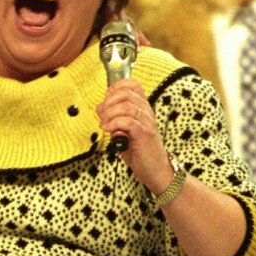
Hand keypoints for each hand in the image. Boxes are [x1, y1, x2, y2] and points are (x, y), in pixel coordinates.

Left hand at [96, 77, 172, 195]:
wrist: (155, 169)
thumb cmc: (140, 152)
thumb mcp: (123, 132)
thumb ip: (113, 120)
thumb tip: (100, 108)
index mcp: (143, 109)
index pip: (133, 85)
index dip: (116, 87)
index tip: (106, 99)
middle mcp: (146, 112)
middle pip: (126, 93)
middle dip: (109, 101)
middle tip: (102, 114)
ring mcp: (147, 122)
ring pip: (126, 106)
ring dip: (110, 113)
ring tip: (104, 124)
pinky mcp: (144, 134)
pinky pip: (127, 122)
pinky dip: (114, 124)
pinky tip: (108, 130)